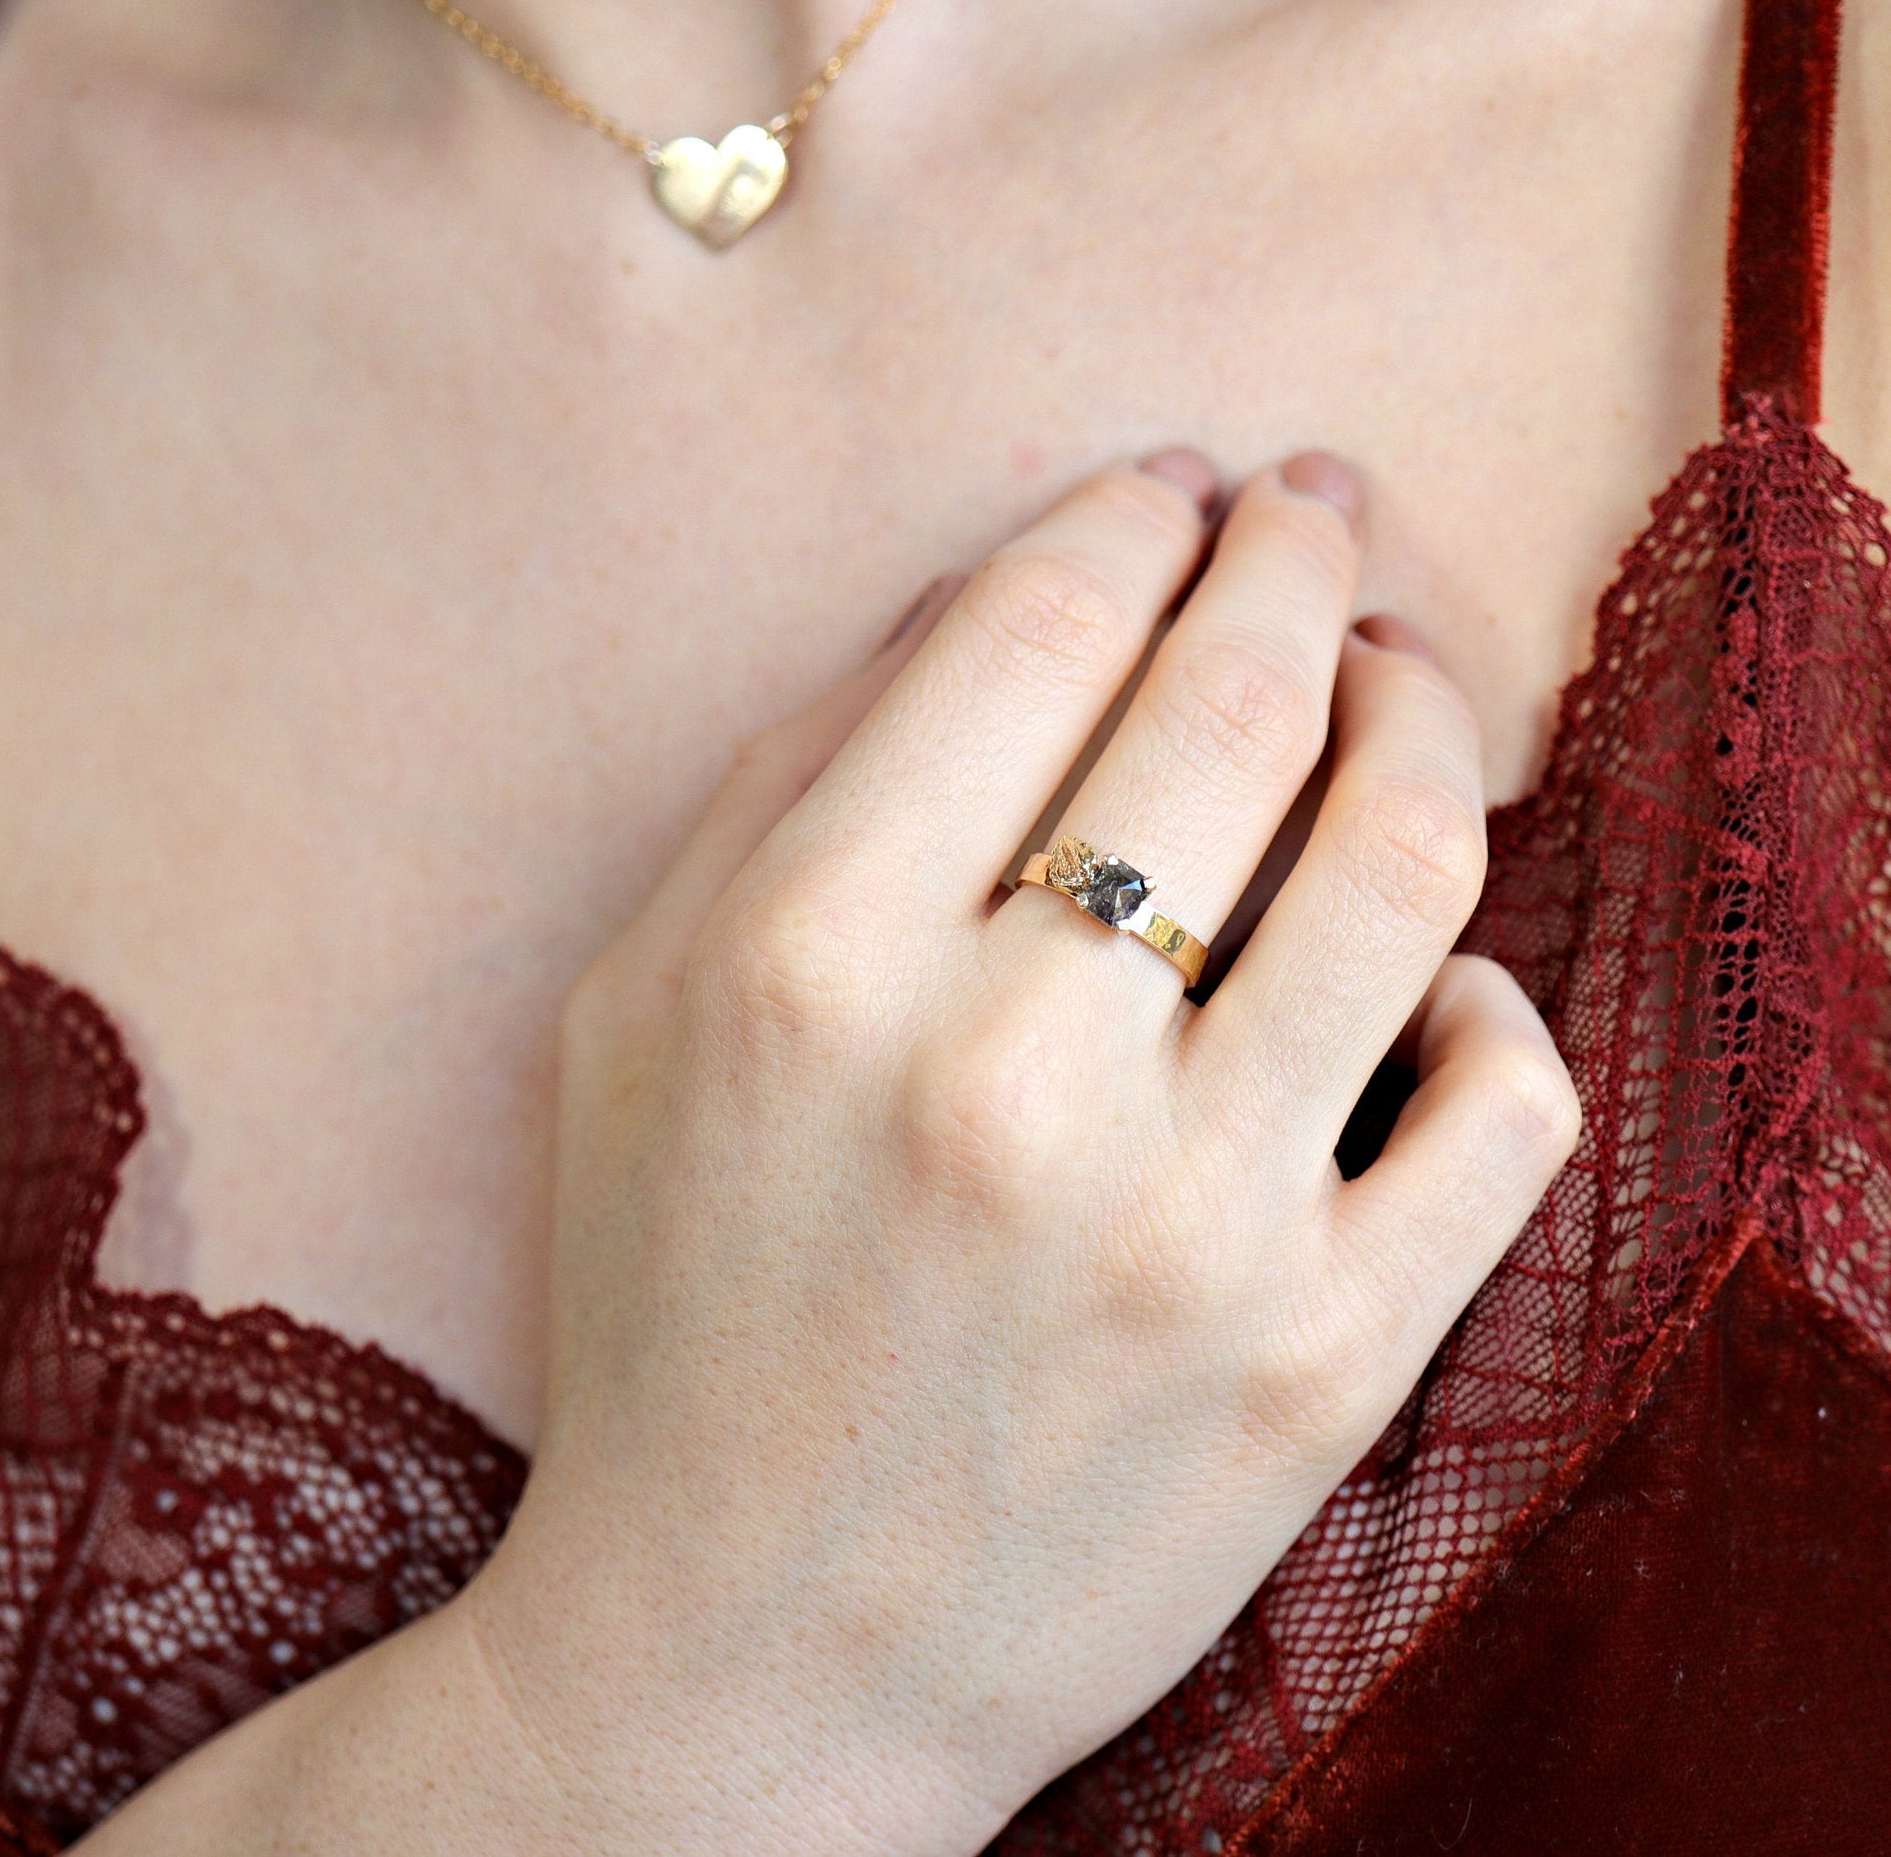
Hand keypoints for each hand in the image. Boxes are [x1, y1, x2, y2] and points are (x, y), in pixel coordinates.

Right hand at [466, 452, 1579, 1854]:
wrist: (746, 1653)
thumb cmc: (676, 1312)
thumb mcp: (635, 1016)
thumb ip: (789, 778)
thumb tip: (985, 595)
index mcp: (809, 962)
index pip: (1034, 631)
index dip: (1129, 514)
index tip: (1173, 487)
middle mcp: (1009, 1073)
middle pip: (1235, 703)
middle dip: (1298, 553)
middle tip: (1319, 506)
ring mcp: (1193, 1224)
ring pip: (1408, 864)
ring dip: (1426, 716)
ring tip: (1406, 671)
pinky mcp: (1324, 1361)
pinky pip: (1504, 1102)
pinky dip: (1490, 997)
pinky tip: (1428, 977)